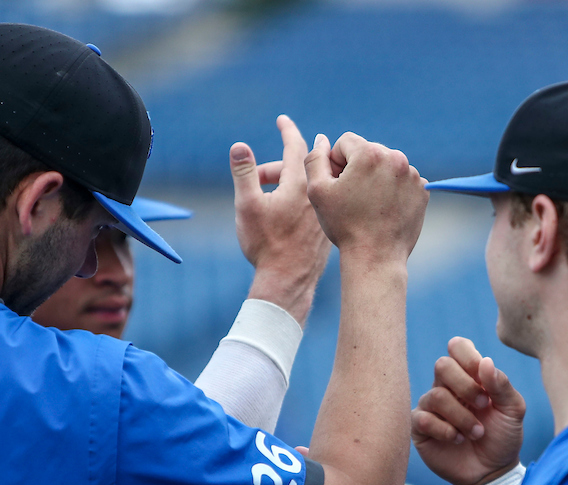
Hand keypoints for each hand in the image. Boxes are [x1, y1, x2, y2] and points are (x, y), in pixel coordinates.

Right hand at [231, 115, 331, 324]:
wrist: (290, 281)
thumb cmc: (266, 244)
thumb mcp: (247, 205)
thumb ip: (244, 173)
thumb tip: (239, 145)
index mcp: (299, 185)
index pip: (297, 147)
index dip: (288, 131)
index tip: (283, 120)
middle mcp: (317, 196)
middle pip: (300, 169)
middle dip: (278, 167)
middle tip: (258, 175)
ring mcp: (324, 213)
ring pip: (308, 188)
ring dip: (288, 185)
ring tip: (269, 197)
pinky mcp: (328, 229)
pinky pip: (317, 204)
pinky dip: (302, 200)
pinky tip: (289, 215)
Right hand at [304, 132, 427, 262]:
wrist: (376, 257)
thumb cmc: (344, 225)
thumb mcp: (317, 191)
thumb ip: (315, 159)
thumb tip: (322, 139)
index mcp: (369, 153)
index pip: (346, 142)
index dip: (336, 162)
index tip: (337, 184)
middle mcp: (395, 158)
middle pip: (368, 151)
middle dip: (357, 167)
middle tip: (351, 197)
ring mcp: (413, 175)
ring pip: (387, 165)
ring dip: (376, 177)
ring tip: (368, 204)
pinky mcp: (423, 190)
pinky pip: (403, 180)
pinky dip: (393, 190)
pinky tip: (384, 209)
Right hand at [412, 337, 525, 484]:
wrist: (493, 471)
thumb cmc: (503, 436)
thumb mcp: (513, 410)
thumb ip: (502, 385)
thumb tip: (485, 362)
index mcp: (469, 376)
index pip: (458, 347)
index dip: (468, 357)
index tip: (484, 379)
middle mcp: (447, 386)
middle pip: (442, 365)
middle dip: (466, 386)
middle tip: (484, 406)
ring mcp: (431, 407)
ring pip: (436, 395)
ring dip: (461, 416)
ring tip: (476, 433)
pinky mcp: (421, 428)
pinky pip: (423, 418)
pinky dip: (445, 430)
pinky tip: (458, 440)